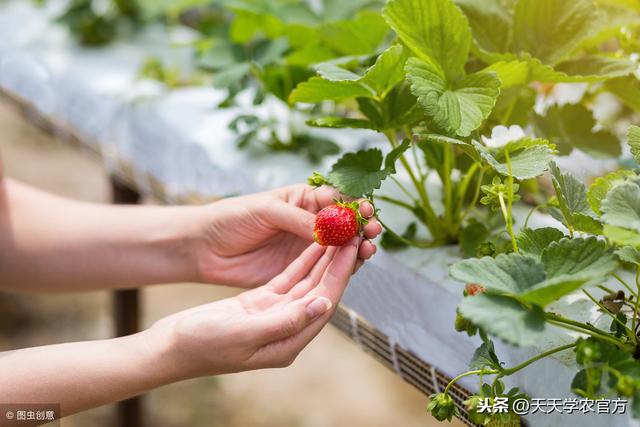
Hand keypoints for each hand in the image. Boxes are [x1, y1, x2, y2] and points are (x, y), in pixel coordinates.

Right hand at [149, 240, 358, 376]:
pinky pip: (289, 278)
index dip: (341, 274)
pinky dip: (302, 260)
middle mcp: (287, 328)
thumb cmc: (202, 344)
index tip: (354, 248)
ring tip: (339, 232)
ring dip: (323, 258)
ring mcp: (274, 314)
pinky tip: (314, 243)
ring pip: (307, 281)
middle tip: (354, 233)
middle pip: (321, 290)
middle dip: (338, 262)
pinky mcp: (261, 302)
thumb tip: (323, 304)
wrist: (171, 346)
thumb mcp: (245, 333)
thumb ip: (286, 320)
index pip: (324, 303)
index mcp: (288, 342)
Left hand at [193, 184, 380, 287]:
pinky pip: (326, 268)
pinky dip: (343, 267)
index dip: (355, 204)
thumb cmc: (231, 218)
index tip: (367, 211)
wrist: (205, 247)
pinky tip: (354, 264)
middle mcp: (310, 222)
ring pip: (341, 247)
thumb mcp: (265, 211)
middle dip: (362, 227)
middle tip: (373, 232)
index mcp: (303, 199)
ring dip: (357, 247)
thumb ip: (297, 219)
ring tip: (367, 249)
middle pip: (346, 224)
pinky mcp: (299, 270)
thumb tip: (330, 229)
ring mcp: (307, 247)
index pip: (337, 198)